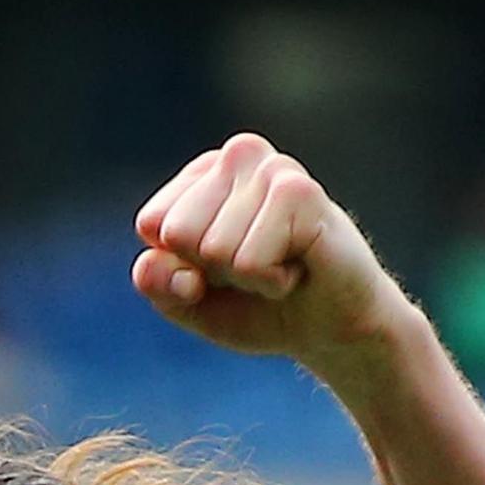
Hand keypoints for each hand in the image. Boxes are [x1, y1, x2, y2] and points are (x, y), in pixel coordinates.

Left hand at [128, 135, 417, 381]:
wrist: (332, 327)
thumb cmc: (260, 307)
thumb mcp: (190, 305)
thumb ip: (157, 284)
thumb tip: (152, 259)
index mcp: (203, 173)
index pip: (152, 223)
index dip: (181, 266)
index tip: (221, 268)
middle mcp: (237, 156)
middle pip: (179, 233)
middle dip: (213, 270)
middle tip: (256, 266)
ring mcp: (272, 168)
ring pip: (214, 249)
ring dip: (247, 277)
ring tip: (281, 265)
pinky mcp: (300, 192)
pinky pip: (249, 261)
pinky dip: (270, 281)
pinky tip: (299, 266)